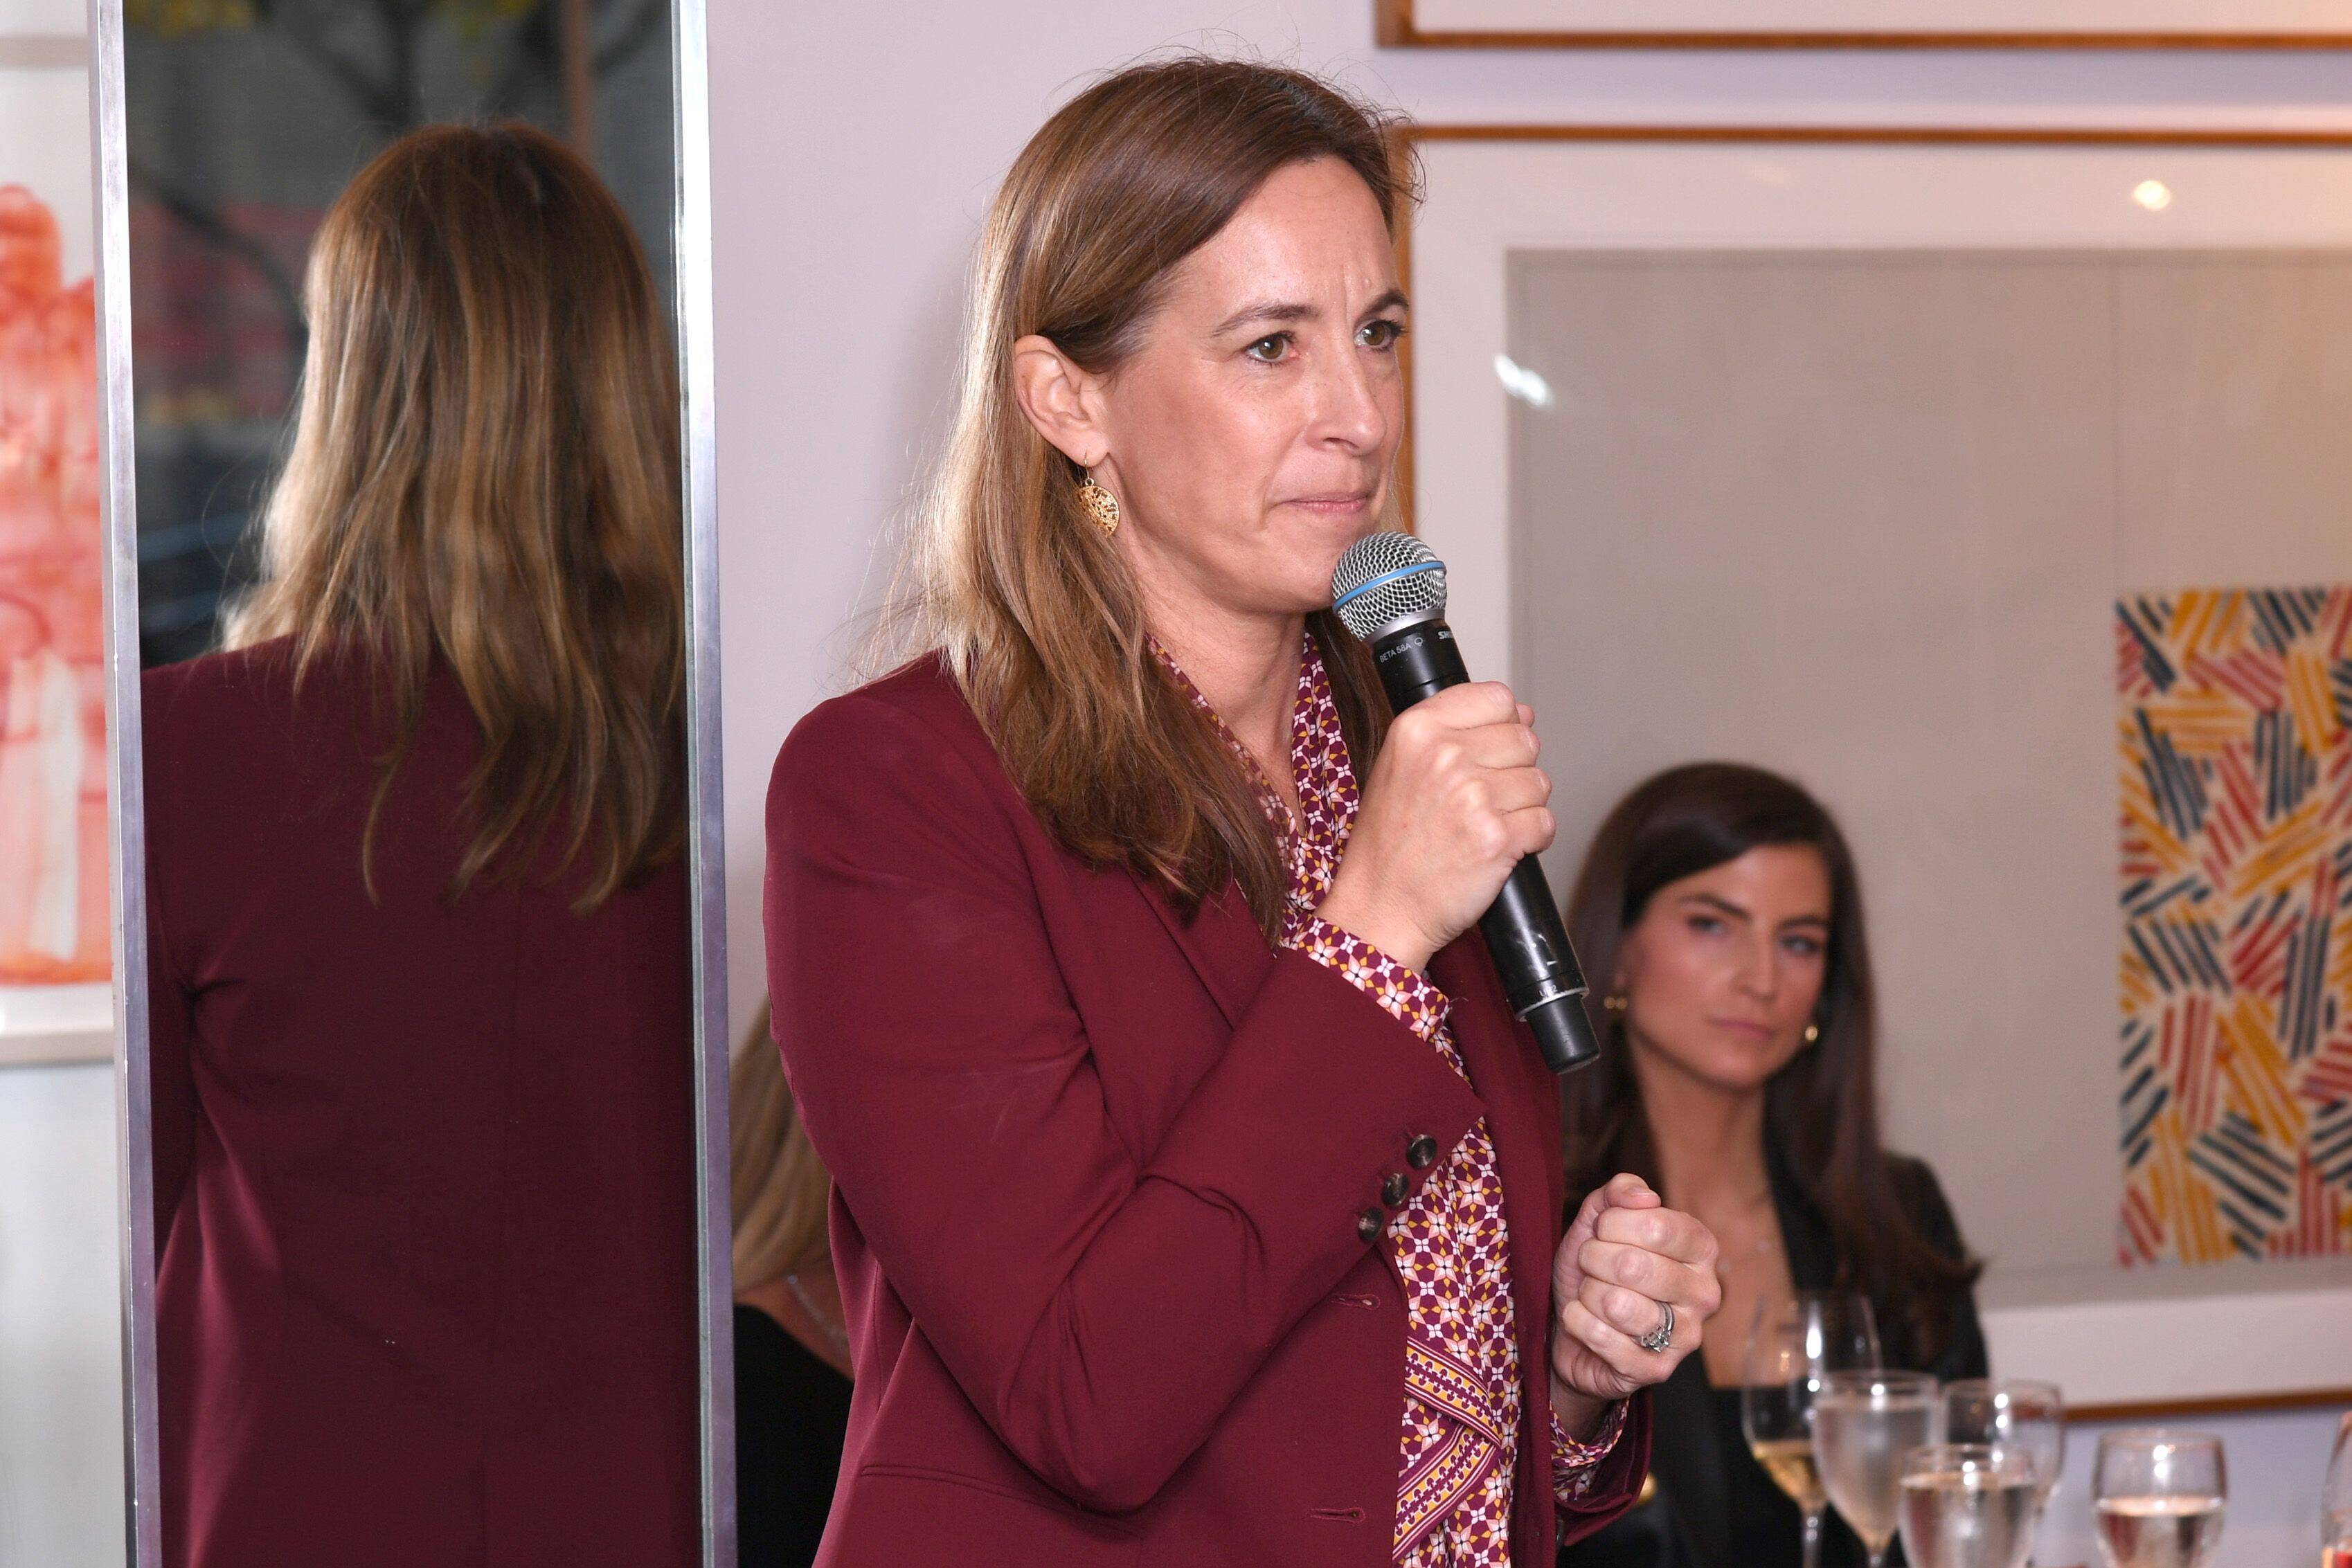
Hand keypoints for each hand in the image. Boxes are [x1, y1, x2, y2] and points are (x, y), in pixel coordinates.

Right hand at [1316, 683, 1550, 971]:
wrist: (1379, 908)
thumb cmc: (1389, 845)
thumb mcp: (1398, 766)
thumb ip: (1453, 731)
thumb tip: (1523, 713)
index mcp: (1417, 729)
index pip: (1498, 698)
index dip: (1503, 727)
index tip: (1488, 753)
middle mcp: (1445, 756)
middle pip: (1525, 740)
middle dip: (1513, 772)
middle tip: (1479, 802)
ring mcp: (1473, 796)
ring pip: (1539, 783)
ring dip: (1522, 809)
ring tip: (1482, 827)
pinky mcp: (1497, 838)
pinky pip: (1545, 824)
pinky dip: (1530, 841)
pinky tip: (1496, 849)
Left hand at [1549, 1173, 1721, 1431]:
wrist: (1573, 1331)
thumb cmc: (1594, 1271)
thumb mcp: (1597, 1224)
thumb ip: (1617, 1195)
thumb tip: (1643, 1195)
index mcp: (1701, 1249)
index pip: (1656, 1223)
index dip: (1612, 1224)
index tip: (1603, 1232)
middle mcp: (1705, 1293)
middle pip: (1634, 1265)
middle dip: (1594, 1259)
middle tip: (1591, 1265)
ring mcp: (1687, 1336)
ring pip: (1617, 1304)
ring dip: (1587, 1293)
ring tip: (1591, 1295)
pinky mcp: (1658, 1370)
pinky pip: (1601, 1336)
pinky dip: (1578, 1322)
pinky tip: (1584, 1322)